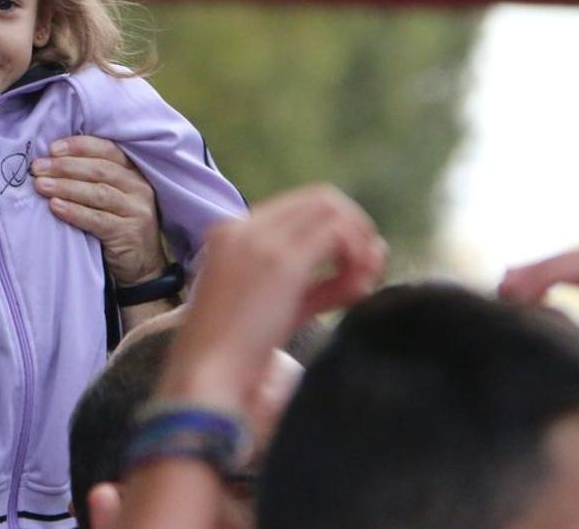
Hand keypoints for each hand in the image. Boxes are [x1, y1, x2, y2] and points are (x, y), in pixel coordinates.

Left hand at [32, 135, 165, 285]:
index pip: (107, 150)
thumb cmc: (116, 226)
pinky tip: (55, 207)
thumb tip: (50, 161)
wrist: (141, 267)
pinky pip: (97, 220)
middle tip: (38, 168)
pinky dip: (74, 212)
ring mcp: (137, 211)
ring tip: (41, 185)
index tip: (52, 148)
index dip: (79, 146)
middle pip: (100, 170)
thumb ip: (91, 178)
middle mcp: (139, 188)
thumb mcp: (110, 198)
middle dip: (65, 166)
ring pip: (98, 193)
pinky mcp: (129, 234)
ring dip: (66, 187)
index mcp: (133, 173)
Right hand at [158, 184, 384, 409]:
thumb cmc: (235, 357)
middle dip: (355, 228)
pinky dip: (358, 255)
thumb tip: (372, 255)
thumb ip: (320, 285)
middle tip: (370, 267)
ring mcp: (260, 240)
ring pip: (331, 209)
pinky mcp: (281, 261)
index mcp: (231, 236)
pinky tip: (360, 286)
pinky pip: (337, 234)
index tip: (356, 263)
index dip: (337, 228)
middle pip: (320, 199)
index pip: (299, 208)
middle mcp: (243, 227)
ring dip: (358, 241)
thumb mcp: (280, 310)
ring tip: (364, 281)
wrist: (207, 378)